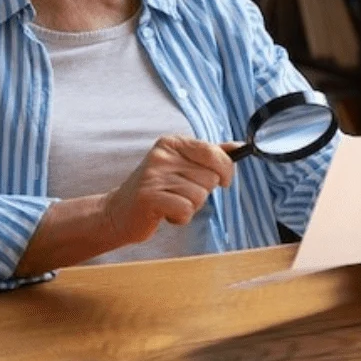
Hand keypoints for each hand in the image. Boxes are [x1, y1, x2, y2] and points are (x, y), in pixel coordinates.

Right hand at [102, 136, 238, 245]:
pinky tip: (166, 213)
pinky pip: (186, 210)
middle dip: (202, 192)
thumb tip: (241, 147)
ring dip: (190, 206)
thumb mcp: (183, 165)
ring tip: (171, 203)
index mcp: (172, 142)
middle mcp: (162, 155)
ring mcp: (154, 175)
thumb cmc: (158, 189)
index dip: (225, 170)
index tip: (224, 181)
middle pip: (210, 177)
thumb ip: (211, 155)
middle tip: (180, 194)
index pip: (213, 152)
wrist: (119, 212)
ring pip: (200, 196)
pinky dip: (181, 217)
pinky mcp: (149, 197)